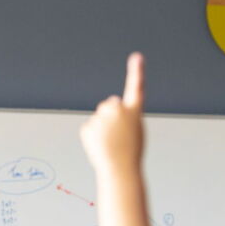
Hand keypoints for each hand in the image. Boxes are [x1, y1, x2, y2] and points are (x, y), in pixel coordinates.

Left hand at [80, 52, 144, 171]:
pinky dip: (93, 136)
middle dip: (111, 115)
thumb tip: (111, 109)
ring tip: (110, 142)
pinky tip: (101, 145)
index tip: (137, 57)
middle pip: (110, 104)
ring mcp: (101, 118)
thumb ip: (125, 116)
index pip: (136, 86)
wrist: (119, 168)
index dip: (137, 71)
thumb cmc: (130, 151)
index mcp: (133, 110)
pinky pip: (90, 128)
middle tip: (117, 133)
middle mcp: (116, 110)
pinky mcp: (87, 127)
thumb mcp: (134, 129)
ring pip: (100, 117)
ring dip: (103, 127)